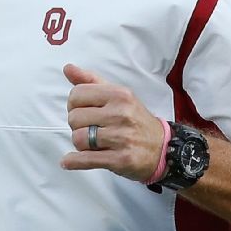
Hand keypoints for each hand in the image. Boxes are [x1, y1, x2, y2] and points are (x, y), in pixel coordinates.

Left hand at [61, 64, 164, 181]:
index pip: (76, 94)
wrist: (162, 147)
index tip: (83, 111)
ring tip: (92, 143)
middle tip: (90, 129)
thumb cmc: (135, 119)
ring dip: (80, 144)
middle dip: (77, 126)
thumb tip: (68, 68)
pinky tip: (69, 161)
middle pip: (74, 118)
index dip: (74, 105)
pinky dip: (74, 162)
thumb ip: (91, 81)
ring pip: (78, 139)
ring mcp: (122, 137)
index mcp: (119, 94)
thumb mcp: (117, 94)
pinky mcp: (121, 159)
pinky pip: (86, 159)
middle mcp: (121, 114)